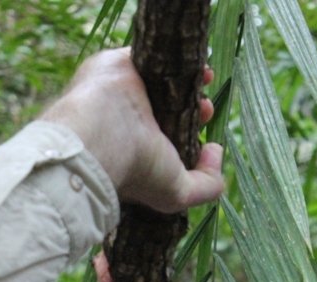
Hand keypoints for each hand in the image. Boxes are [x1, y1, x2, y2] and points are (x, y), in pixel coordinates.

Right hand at [41, 48, 222, 213]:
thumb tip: (216, 150)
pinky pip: (145, 54)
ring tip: (205, 80)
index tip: (206, 133)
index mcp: (136, 150)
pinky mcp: (114, 65)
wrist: (100, 139)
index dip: (191, 130)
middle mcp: (127, 122)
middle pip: (166, 106)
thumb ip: (206, 184)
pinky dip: (169, 57)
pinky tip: (192, 64)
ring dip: (185, 79)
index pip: (167, 136)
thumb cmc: (136, 170)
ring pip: (158, 80)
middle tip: (205, 109)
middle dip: (193, 105)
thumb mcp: (177, 193)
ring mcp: (119, 92)